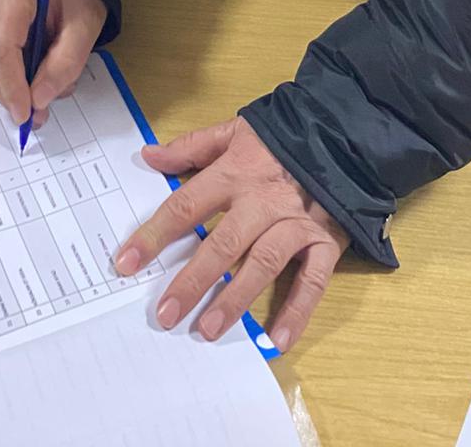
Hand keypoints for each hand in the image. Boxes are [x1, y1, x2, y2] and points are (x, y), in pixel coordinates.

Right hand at [0, 0, 106, 128]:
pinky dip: (7, 73)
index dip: (12, 85)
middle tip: (36, 116)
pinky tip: (31, 78)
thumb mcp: (86, 24)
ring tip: (38, 98)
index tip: (27, 113)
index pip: (2, 46)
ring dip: (8, 87)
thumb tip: (39, 101)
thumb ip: (65, 62)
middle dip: (9, 92)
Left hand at [114, 116, 348, 353]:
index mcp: (235, 173)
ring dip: (236, 299)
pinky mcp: (325, 240)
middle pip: (222, 243)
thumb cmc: (284, 135)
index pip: (186, 205)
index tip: (125, 263)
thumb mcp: (235, 130)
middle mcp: (262, 201)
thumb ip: (192, 146)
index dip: (154, 235)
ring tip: (208, 330)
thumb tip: (149, 156)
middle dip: (192, 280)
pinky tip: (278, 339)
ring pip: (262, 263)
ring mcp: (295, 222)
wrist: (344, 132)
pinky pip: (313, 280)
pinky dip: (298, 311)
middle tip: (166, 314)